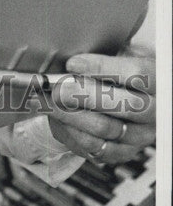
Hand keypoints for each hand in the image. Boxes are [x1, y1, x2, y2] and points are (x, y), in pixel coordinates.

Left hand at [33, 47, 154, 163]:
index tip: (73, 64)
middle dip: (84, 95)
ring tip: (46, 101)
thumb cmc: (121, 73)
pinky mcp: (124, 151)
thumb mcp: (122, 55)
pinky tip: (56, 119)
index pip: (137, 74)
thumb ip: (107, 54)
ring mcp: (141, 135)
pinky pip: (98, 148)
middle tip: (57, 88)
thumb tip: (76, 57)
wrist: (128, 99)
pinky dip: (73, 132)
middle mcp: (155, 112)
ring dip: (70, 114)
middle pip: (124, 105)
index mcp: (158, 82)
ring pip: (105, 127)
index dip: (102, 68)